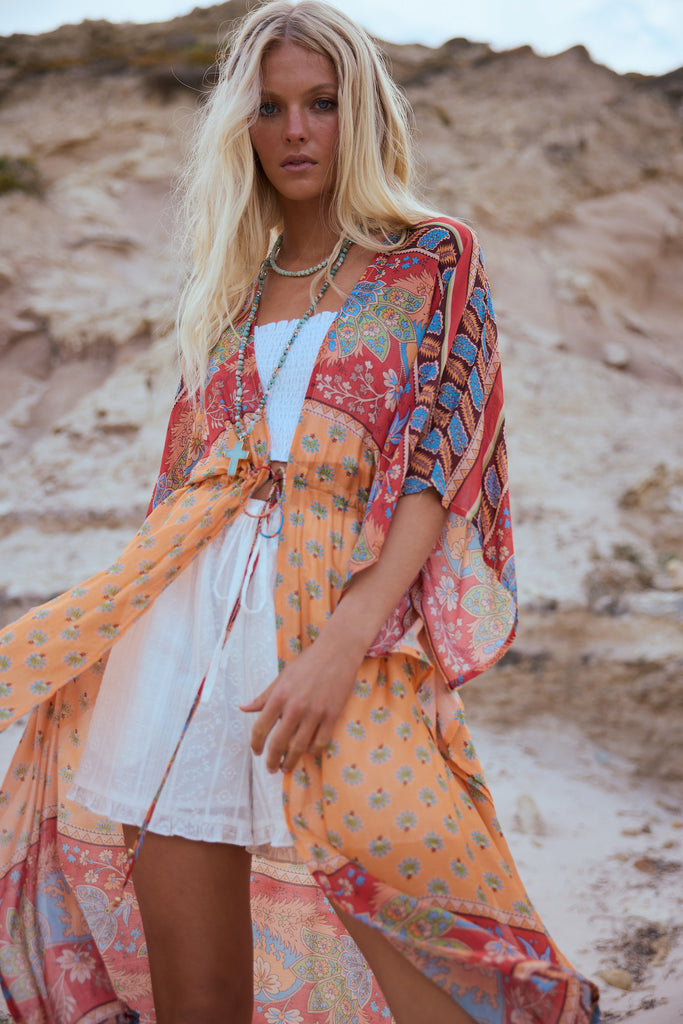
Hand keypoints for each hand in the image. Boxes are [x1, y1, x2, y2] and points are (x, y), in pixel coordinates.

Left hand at [240, 632, 362, 772]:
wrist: (337, 651)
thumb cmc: (308, 662)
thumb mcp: (282, 677)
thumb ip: (263, 696)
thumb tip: (243, 708)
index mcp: (279, 696)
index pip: (261, 728)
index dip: (256, 744)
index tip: (256, 752)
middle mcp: (295, 706)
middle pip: (278, 743)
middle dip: (272, 760)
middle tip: (270, 768)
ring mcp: (315, 712)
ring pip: (299, 747)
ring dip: (291, 762)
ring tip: (287, 767)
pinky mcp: (332, 715)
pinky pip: (320, 742)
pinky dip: (312, 751)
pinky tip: (307, 752)